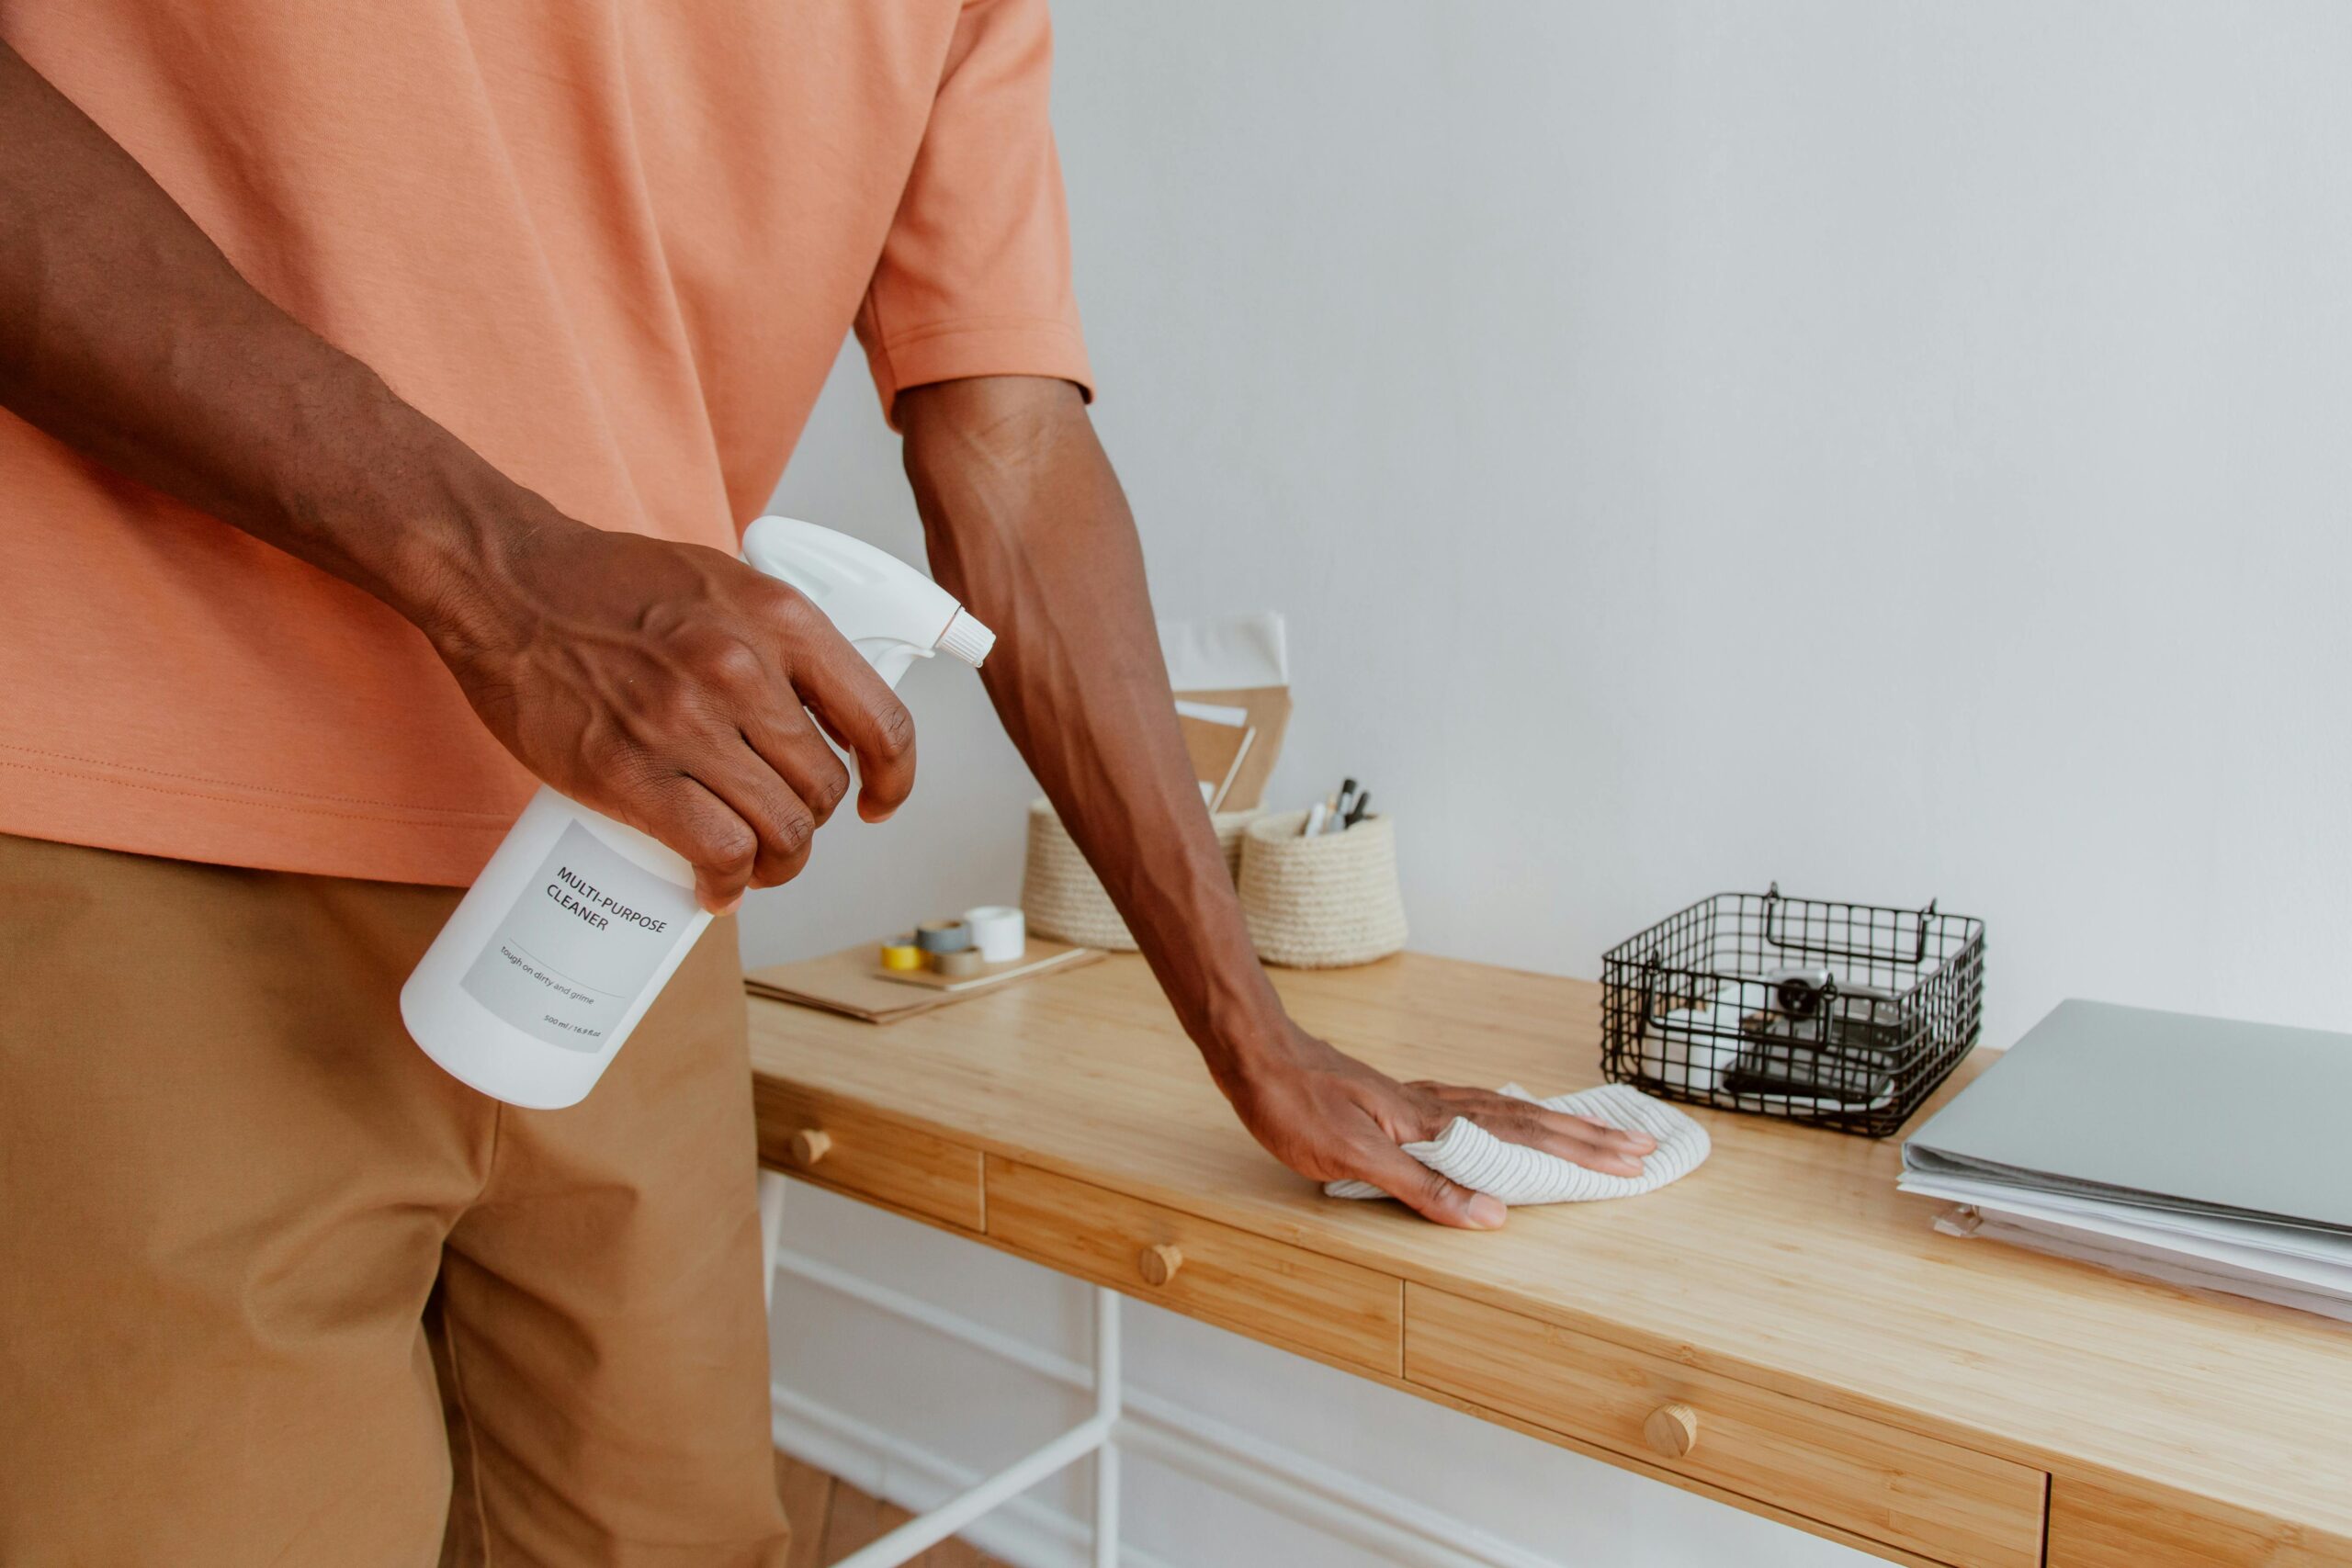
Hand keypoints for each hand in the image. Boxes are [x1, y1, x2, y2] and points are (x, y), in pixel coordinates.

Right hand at [416, 512, 916, 911]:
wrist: (505, 581)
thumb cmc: (608, 583)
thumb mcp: (722, 584)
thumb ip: (777, 641)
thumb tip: (825, 714)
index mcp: (779, 619)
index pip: (881, 720)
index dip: (893, 779)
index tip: (877, 801)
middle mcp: (742, 669)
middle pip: (824, 788)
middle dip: (810, 823)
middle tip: (778, 827)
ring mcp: (685, 723)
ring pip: (781, 830)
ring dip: (775, 863)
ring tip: (751, 862)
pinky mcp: (628, 771)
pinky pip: (717, 852)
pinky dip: (726, 884)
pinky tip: (715, 886)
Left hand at [1221, 1030, 1655, 1228]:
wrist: (1254, 1053)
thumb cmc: (1294, 1105)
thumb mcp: (1352, 1156)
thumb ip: (1423, 1185)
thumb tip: (1492, 1214)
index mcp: (1434, 1120)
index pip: (1524, 1137)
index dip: (1578, 1153)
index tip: (1630, 1160)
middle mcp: (1435, 1105)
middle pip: (1528, 1119)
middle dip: (1586, 1137)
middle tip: (1641, 1146)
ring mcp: (1418, 1099)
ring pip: (1505, 1110)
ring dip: (1554, 1124)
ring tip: (1595, 1132)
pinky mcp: (1398, 1099)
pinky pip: (1476, 1107)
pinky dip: (1510, 1115)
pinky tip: (1508, 1119)